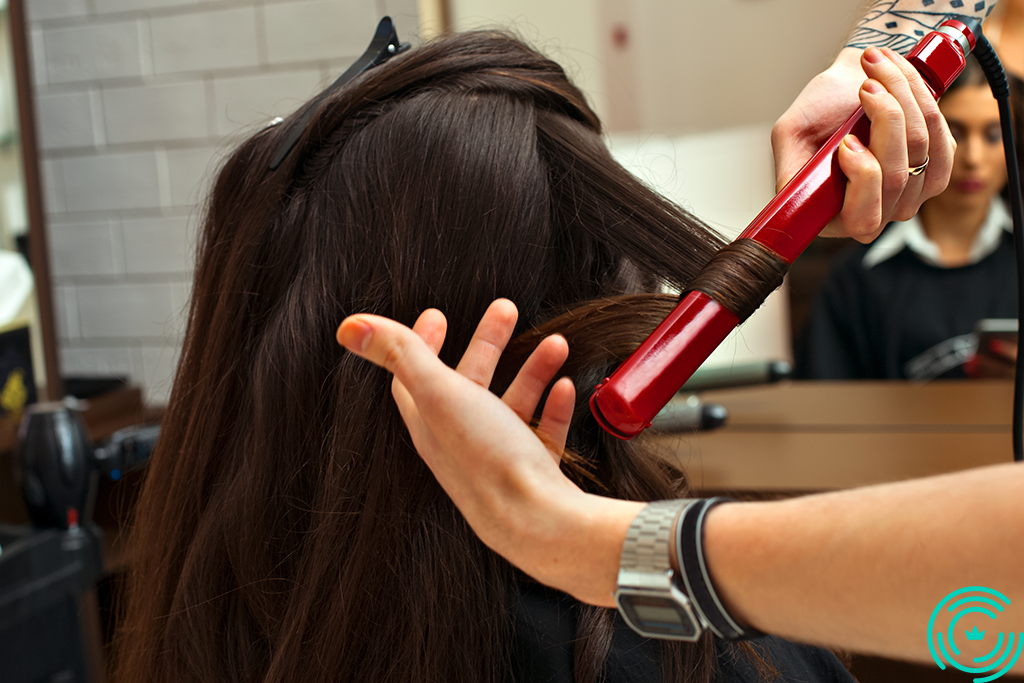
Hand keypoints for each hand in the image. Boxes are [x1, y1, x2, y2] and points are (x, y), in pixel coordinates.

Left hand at [336, 300, 640, 606]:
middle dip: (487, 343)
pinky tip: (566, 387)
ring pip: (511, 404)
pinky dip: (553, 406)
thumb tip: (348, 325)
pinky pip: (543, 433)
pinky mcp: (533, 476)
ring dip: (531, 370)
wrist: (537, 523)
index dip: (419, 344)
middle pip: (467, 384)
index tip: (438, 314)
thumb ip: (400, 353)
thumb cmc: (486, 459)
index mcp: (431, 426)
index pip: (412, 379)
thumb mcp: (439, 393)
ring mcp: (499, 461)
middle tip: (506, 310)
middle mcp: (460, 444)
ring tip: (555, 343)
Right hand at [772, 47, 954, 241]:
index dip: (863, 178)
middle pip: (894, 179)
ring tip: (877, 75)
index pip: (863, 220)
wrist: (852, 83)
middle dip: (884, 121)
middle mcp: (878, 212)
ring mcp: (912, 194)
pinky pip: (939, 136)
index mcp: (837, 216)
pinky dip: (920, 99)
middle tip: (865, 88)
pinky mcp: (939, 167)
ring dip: (901, 100)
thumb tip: (793, 197)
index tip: (847, 141)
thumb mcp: (791, 135)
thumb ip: (790, 168)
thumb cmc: (822, 109)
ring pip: (919, 152)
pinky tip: (901, 82)